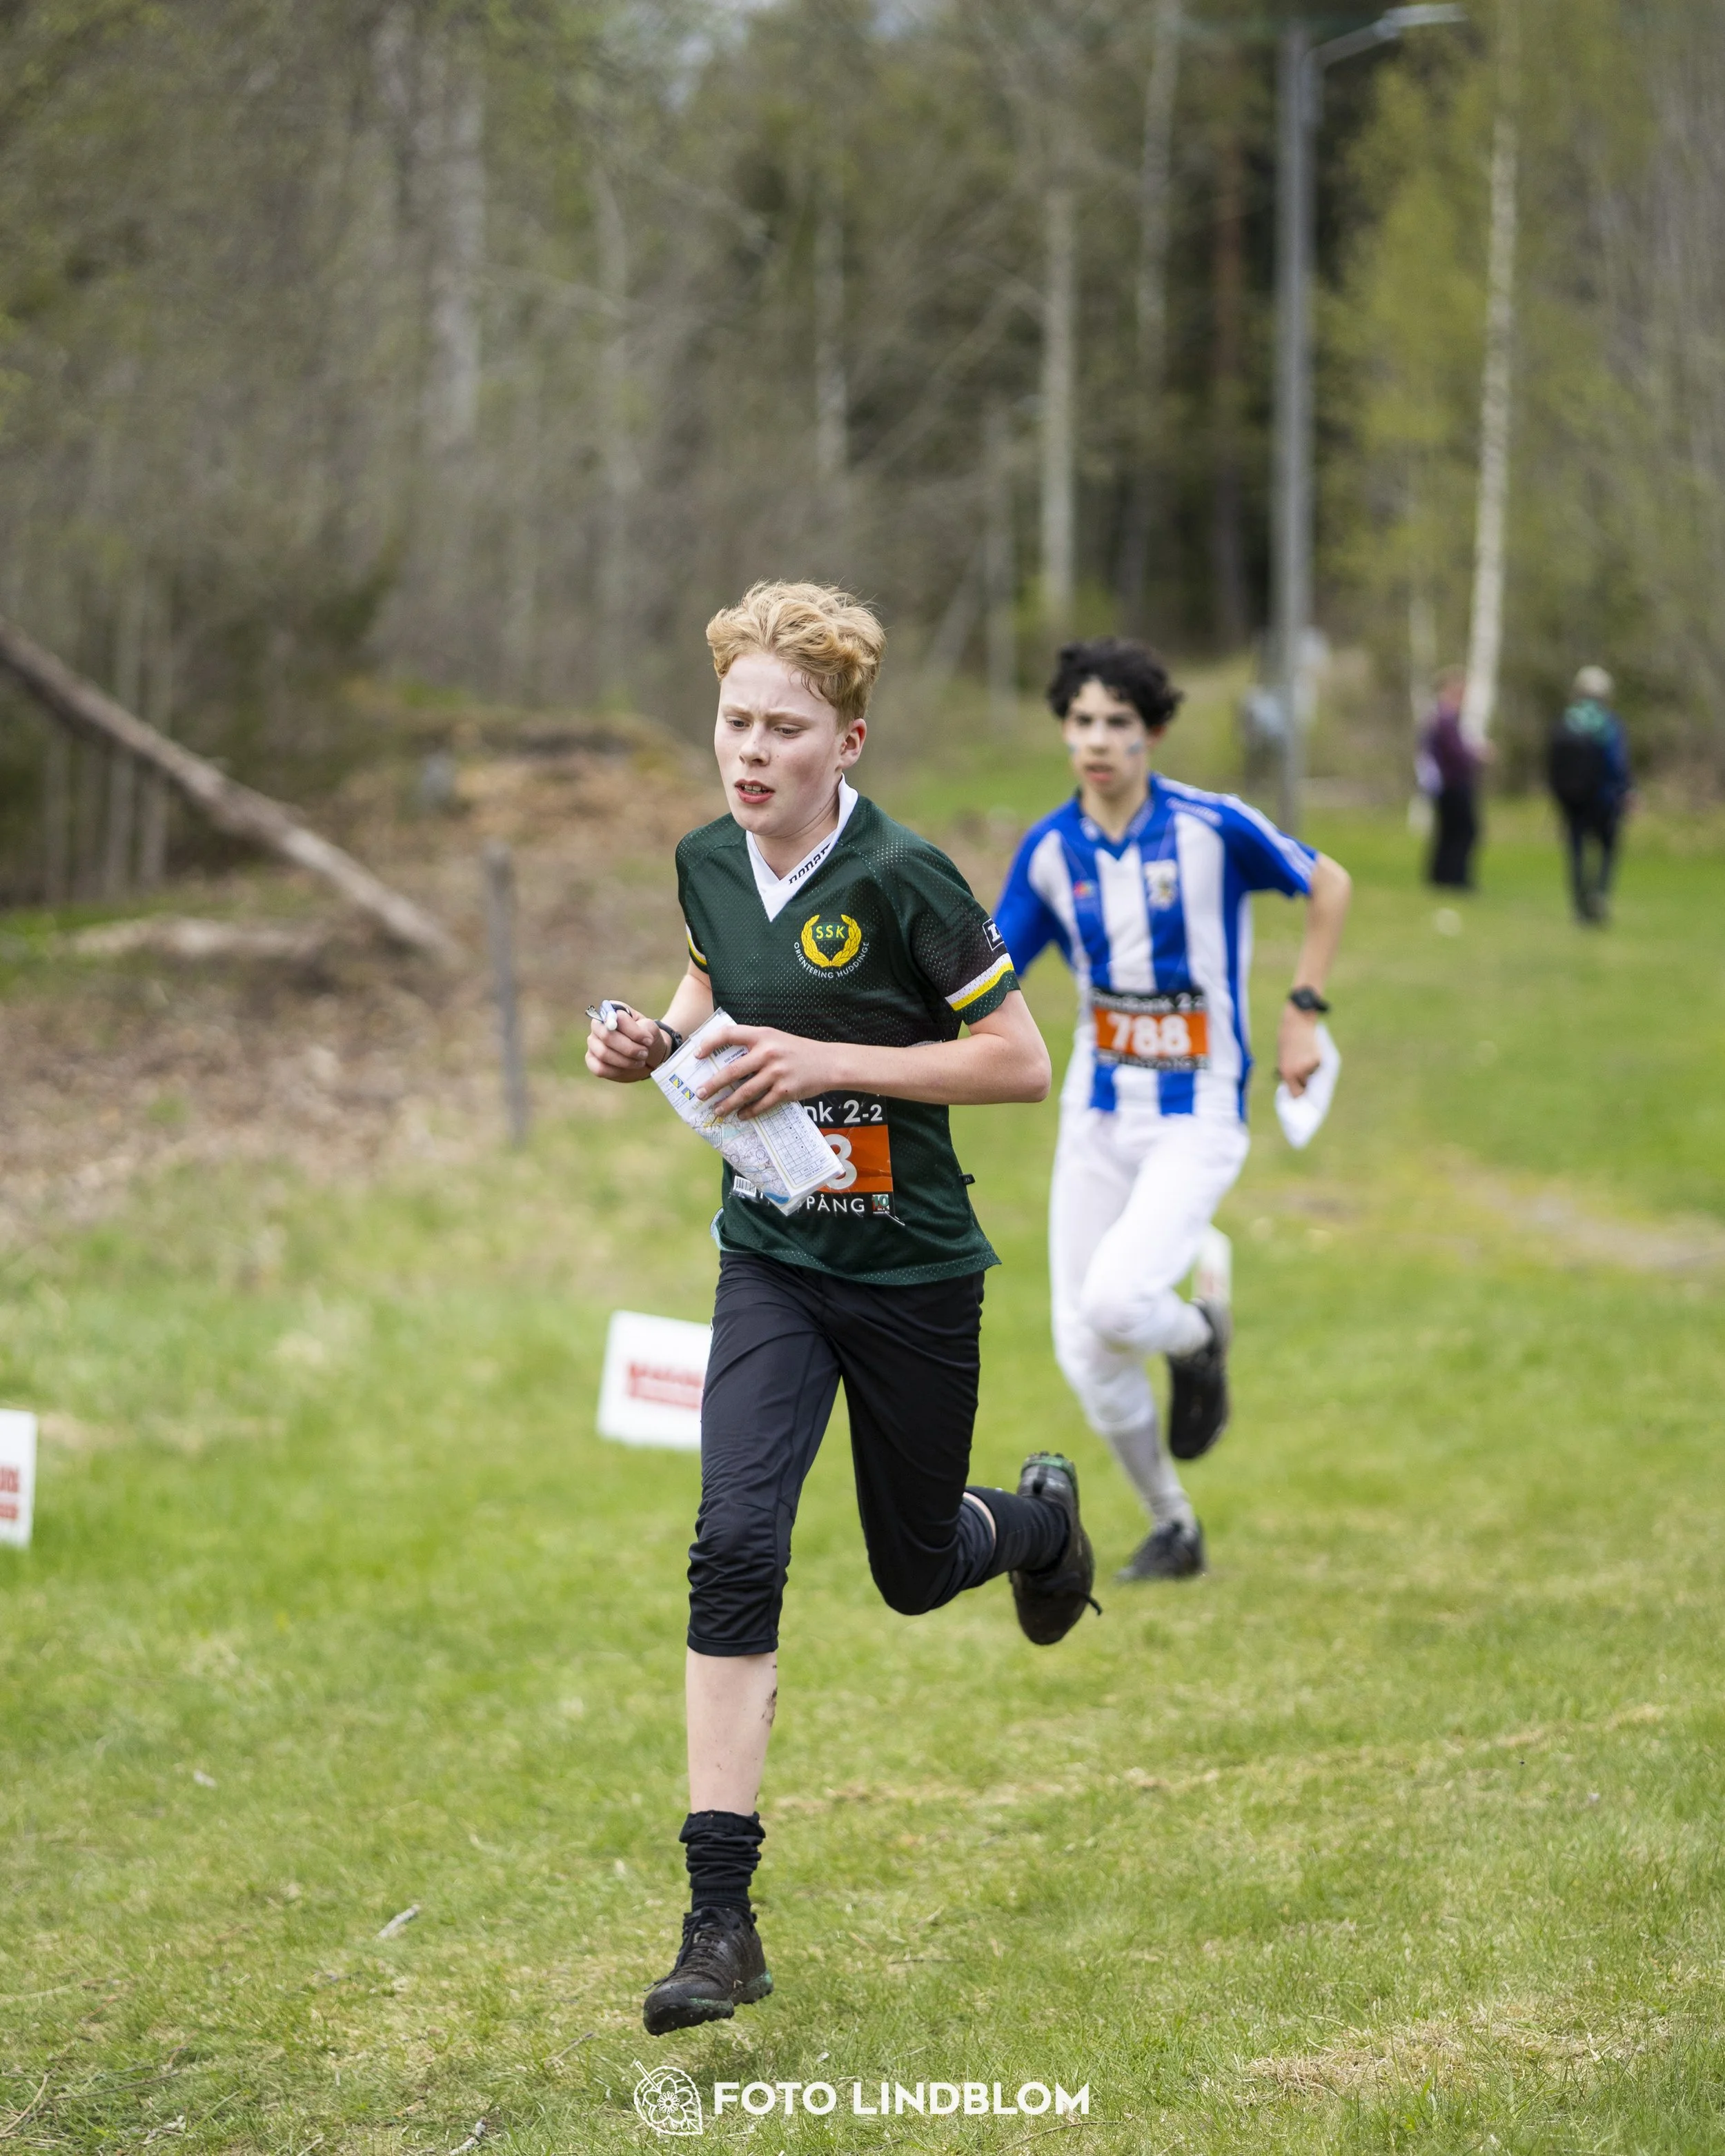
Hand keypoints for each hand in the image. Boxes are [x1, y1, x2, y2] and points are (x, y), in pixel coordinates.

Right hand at [585, 1003, 663, 1083]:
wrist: (648, 1057)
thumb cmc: (647, 1039)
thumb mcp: (651, 1030)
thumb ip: (643, 1026)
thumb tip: (634, 1030)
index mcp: (612, 1011)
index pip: (615, 1018)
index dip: (633, 1031)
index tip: (648, 1040)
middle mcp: (598, 1025)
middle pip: (607, 1036)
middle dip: (629, 1048)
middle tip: (644, 1053)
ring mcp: (593, 1043)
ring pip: (603, 1053)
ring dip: (626, 1061)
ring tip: (640, 1061)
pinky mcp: (592, 1060)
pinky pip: (599, 1068)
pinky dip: (617, 1071)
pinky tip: (627, 1068)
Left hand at [698, 1023, 834, 1118]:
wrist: (829, 1063)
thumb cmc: (797, 1051)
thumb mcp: (775, 1039)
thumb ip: (754, 1044)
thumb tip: (725, 1060)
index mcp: (763, 1035)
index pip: (729, 1034)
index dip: (710, 1043)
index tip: (696, 1055)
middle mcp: (768, 1053)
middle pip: (732, 1071)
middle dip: (713, 1084)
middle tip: (699, 1094)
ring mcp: (777, 1073)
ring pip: (745, 1092)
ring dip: (728, 1103)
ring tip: (717, 1111)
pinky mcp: (785, 1091)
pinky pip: (762, 1104)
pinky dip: (749, 1112)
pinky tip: (741, 1116)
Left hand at [1277, 1004, 1320, 1097]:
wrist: (1296, 1022)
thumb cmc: (1288, 1040)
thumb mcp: (1284, 1058)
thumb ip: (1291, 1073)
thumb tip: (1301, 1086)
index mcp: (1286, 1073)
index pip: (1296, 1094)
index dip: (1300, 1094)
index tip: (1304, 1097)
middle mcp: (1298, 1072)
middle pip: (1306, 1087)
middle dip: (1307, 1084)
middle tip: (1307, 1078)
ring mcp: (1310, 1066)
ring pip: (1314, 1075)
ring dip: (1312, 1071)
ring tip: (1306, 1056)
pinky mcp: (1320, 1058)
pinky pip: (1320, 1066)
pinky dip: (1318, 1061)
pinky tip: (1312, 1050)